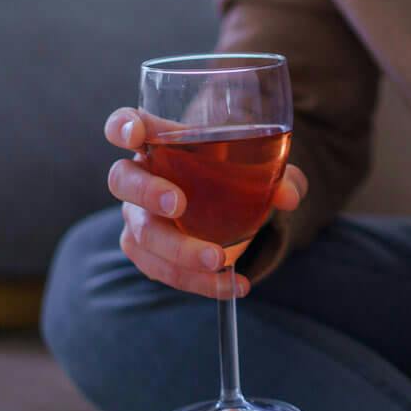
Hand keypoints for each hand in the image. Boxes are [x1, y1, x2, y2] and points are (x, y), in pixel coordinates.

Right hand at [102, 106, 308, 299]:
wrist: (228, 206)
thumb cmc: (233, 172)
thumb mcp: (261, 167)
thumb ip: (278, 175)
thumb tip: (288, 195)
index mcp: (158, 141)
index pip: (126, 125)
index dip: (122, 127)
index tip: (134, 135)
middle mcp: (139, 176)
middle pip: (122, 179)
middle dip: (147, 191)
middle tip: (179, 205)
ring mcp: (137, 216)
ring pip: (140, 233)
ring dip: (177, 250)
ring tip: (218, 260)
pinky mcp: (146, 252)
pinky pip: (160, 269)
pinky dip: (197, 281)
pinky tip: (231, 285)